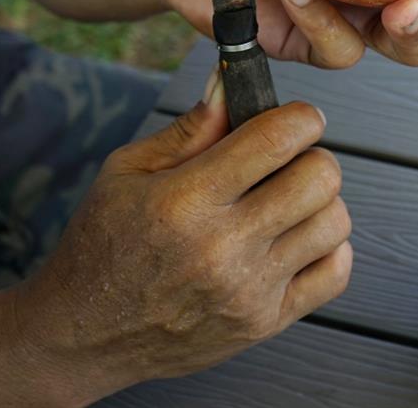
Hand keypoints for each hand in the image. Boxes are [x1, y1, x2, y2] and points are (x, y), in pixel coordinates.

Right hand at [5, 74, 350, 403]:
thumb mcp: (127, 172)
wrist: (81, 335)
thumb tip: (232, 81)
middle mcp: (223, 246)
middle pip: (320, 177)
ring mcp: (248, 290)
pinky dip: (330, 249)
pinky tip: (299, 240)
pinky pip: (336, 274)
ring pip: (334, 222)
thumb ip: (191, 128)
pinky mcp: (264, 324)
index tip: (298, 118)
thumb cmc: (103, 245)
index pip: (277, 138)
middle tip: (291, 162)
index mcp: (186, 200)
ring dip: (321, 203)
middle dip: (314, 155)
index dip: (302, 117)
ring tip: (290, 203)